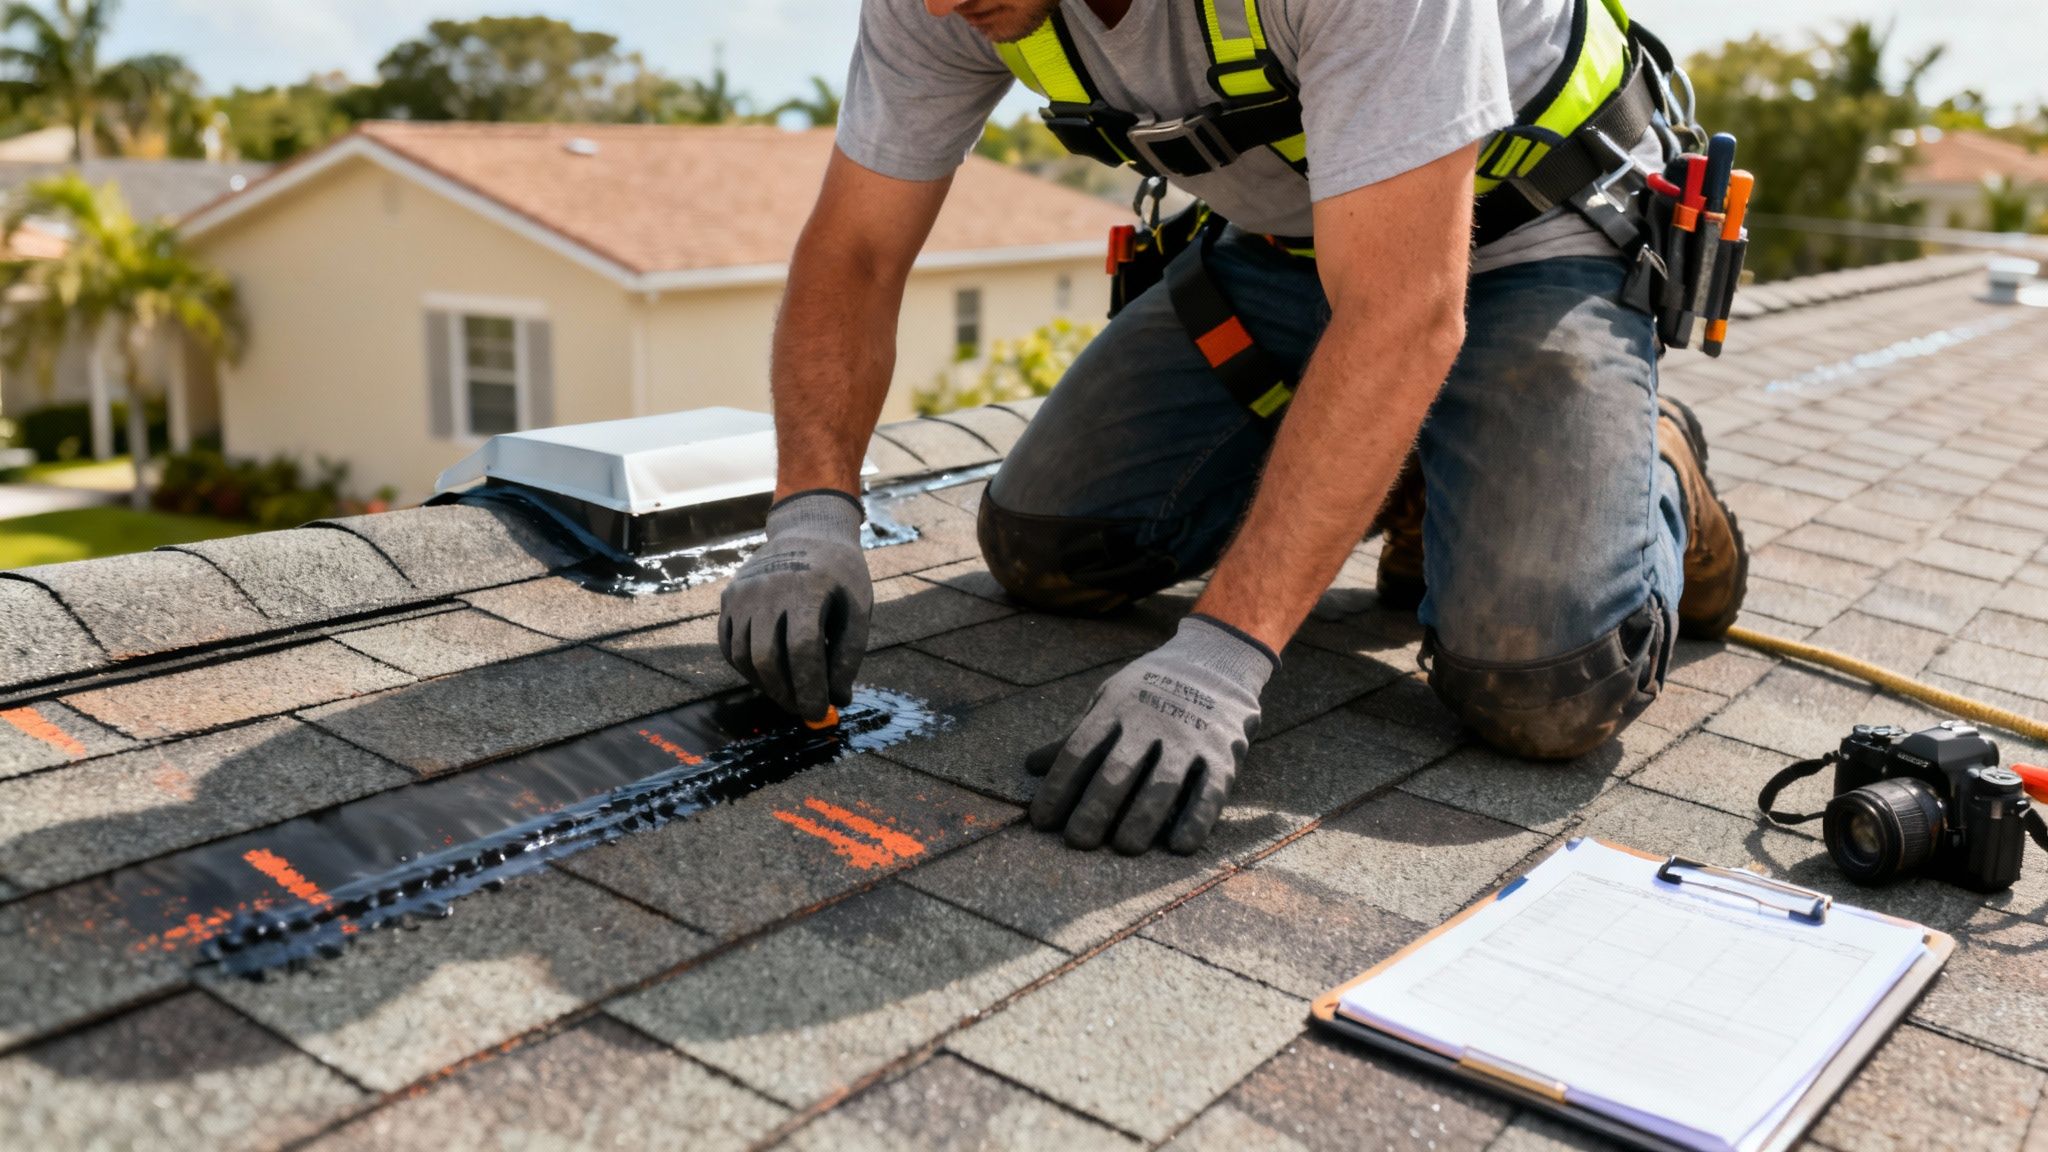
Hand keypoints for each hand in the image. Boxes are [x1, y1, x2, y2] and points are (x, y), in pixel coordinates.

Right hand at [719, 490, 871, 720]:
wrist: (808, 531)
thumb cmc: (840, 574)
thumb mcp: (858, 608)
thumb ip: (849, 654)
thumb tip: (838, 700)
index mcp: (807, 588)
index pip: (803, 651)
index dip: (810, 688)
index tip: (818, 712)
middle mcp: (768, 589)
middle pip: (767, 658)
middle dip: (786, 694)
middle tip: (803, 710)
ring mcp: (742, 592)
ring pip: (744, 656)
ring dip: (766, 685)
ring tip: (789, 695)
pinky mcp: (728, 597)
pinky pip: (729, 645)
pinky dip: (747, 668)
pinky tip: (768, 677)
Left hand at [1027, 615, 1274, 854]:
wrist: (1217, 658)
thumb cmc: (1151, 686)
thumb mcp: (1109, 696)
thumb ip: (1075, 732)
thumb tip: (1031, 765)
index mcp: (1116, 707)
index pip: (1079, 750)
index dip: (1058, 786)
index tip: (1041, 820)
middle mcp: (1151, 722)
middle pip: (1117, 770)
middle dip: (1095, 808)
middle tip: (1077, 842)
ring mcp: (1189, 738)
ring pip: (1162, 783)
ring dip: (1142, 818)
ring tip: (1124, 847)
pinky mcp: (1223, 753)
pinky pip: (1209, 791)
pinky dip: (1196, 819)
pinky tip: (1180, 846)